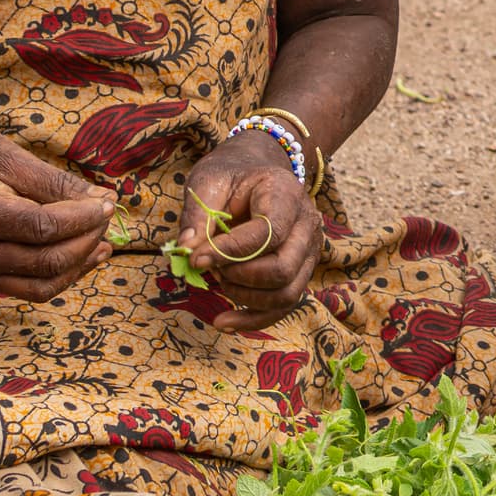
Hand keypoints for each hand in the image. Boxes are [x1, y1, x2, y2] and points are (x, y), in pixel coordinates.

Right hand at [0, 125, 111, 301]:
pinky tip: (86, 253)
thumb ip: (58, 183)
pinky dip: (65, 275)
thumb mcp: (11, 156)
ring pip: (44, 283)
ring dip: (81, 263)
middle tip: (107, 214)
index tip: (108, 202)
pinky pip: (33, 289)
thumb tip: (105, 201)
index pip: (41, 227)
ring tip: (103, 237)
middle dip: (87, 239)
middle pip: (46, 259)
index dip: (82, 218)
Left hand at [182, 130, 326, 334]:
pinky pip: (283, 306)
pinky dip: (252, 320)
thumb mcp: (208, 182)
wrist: (256, 173)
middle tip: (209, 267)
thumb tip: (186, 252)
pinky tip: (222, 322)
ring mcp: (308, 251)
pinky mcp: (300, 272)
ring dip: (244, 298)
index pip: (267, 233)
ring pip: (287, 294)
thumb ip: (198, 216)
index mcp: (285, 194)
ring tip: (217, 281)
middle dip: (239, 277)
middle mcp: (307, 224)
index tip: (195, 259)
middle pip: (283, 269)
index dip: (229, 251)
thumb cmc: (230, 177)